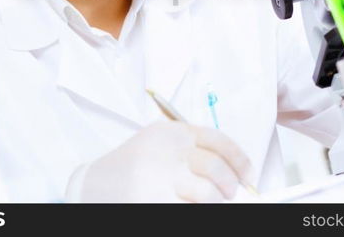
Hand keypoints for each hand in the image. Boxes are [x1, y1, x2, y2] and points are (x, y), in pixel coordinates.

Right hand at [74, 121, 251, 201]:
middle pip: (216, 167)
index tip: (248, 175)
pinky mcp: (156, 202)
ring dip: (216, 202)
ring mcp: (162, 178)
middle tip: (230, 194)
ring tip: (211, 204)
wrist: (95, 184)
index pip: (219, 141)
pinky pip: (192, 209)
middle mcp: (168, 151)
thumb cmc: (133, 164)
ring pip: (208, 193)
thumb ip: (192, 149)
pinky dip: (198, 210)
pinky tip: (189, 206)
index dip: (240, 160)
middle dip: (230, 185)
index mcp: (173, 132)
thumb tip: (234, 172)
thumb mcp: (160, 142)